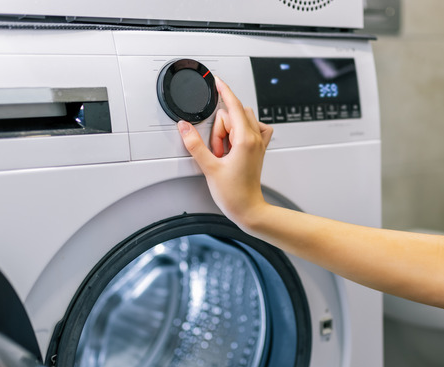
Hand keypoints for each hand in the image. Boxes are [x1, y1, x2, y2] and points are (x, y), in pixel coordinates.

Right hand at [178, 77, 272, 227]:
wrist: (248, 209)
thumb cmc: (234, 193)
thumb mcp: (209, 167)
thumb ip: (194, 144)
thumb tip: (184, 127)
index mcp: (245, 139)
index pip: (233, 105)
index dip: (224, 91)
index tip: (217, 81)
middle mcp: (255, 138)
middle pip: (234, 114)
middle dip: (220, 129)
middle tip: (217, 150)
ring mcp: (259, 143)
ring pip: (241, 120)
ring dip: (228, 131)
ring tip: (223, 153)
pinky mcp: (258, 149)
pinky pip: (251, 128)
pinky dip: (240, 132)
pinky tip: (233, 146)